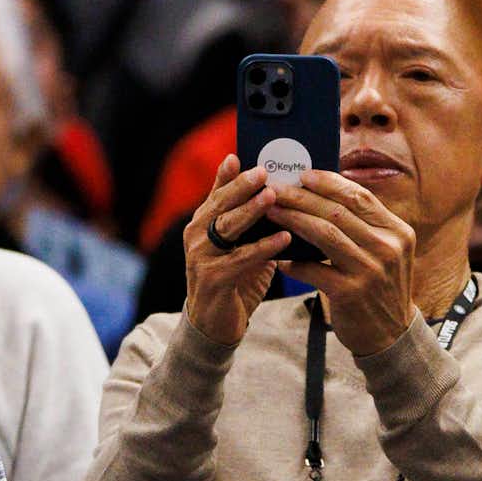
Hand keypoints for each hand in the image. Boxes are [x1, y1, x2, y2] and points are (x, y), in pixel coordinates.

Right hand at [182, 159, 291, 346]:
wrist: (215, 324)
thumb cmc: (233, 278)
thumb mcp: (239, 244)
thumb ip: (250, 221)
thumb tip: (278, 191)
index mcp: (203, 224)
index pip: (215, 193)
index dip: (226, 176)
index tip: (238, 156)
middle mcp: (196, 237)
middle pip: (219, 205)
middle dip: (241, 187)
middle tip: (263, 172)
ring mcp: (201, 258)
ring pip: (227, 228)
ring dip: (250, 211)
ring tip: (272, 196)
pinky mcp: (213, 279)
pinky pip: (241, 259)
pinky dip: (264, 247)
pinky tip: (284, 239)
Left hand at [264, 170, 417, 357]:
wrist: (392, 336)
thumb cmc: (379, 289)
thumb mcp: (386, 253)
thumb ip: (365, 228)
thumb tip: (327, 196)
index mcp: (397, 231)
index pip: (360, 197)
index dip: (330, 182)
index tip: (304, 174)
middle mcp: (387, 247)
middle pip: (338, 211)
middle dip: (303, 197)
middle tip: (276, 189)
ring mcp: (370, 270)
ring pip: (324, 234)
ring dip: (293, 220)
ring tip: (271, 212)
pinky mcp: (351, 293)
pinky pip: (314, 270)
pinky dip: (294, 263)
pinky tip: (279, 258)